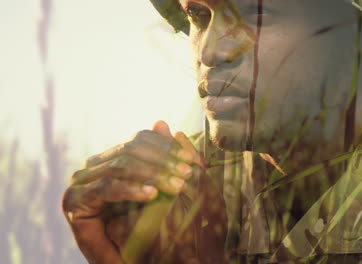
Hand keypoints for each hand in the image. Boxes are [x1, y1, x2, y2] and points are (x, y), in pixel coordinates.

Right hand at [62, 121, 203, 263]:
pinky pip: (107, 188)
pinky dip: (131, 189)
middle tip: (188, 174)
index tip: (192, 160)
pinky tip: (151, 195)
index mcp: (112, 158)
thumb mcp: (159, 188)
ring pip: (121, 165)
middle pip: (131, 149)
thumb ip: (162, 158)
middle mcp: (94, 165)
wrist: (123, 259)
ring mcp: (82, 181)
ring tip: (177, 186)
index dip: (167, 147)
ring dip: (153, 174)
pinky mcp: (75, 200)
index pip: (139, 140)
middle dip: (164, 161)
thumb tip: (163, 123)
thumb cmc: (143, 225)